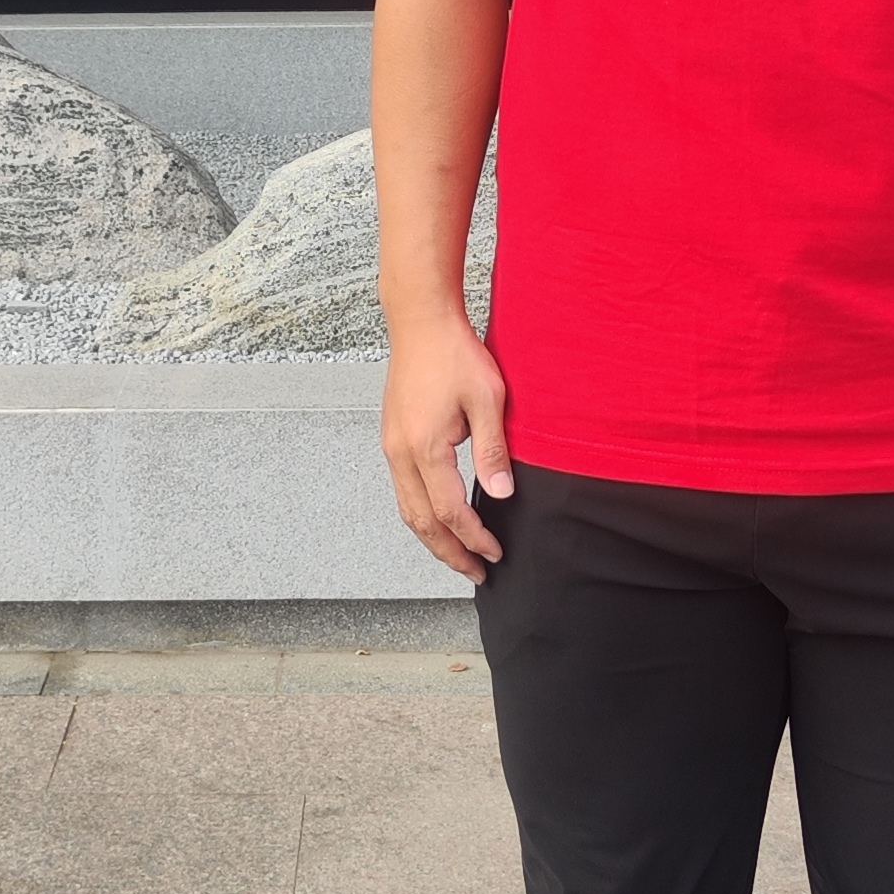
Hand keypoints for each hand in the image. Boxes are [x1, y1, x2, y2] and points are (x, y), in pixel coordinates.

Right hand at [381, 312, 511, 580]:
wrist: (421, 321)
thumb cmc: (455, 353)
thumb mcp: (488, 400)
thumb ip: (493, 451)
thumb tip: (502, 495)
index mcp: (425, 447)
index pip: (450, 512)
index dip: (474, 538)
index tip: (496, 552)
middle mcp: (400, 452)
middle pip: (421, 522)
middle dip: (449, 552)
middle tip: (476, 572)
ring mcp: (392, 445)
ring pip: (407, 509)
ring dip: (433, 537)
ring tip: (459, 554)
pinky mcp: (392, 437)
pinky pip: (403, 490)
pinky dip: (422, 514)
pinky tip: (440, 517)